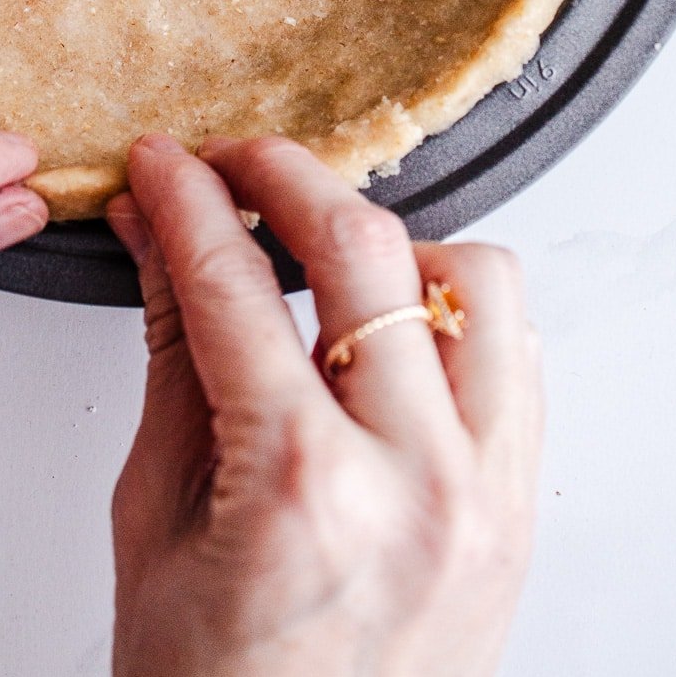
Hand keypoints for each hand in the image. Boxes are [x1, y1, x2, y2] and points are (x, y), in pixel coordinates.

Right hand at [107, 135, 541, 676]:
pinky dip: (456, 310)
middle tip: (232, 165)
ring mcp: (486, 496)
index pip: (236, 283)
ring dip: (393, 241)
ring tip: (325, 253)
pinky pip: (517, 356)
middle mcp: (416, 482)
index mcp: (303, 486)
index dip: (188, 199)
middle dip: (283, 176)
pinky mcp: (520, 509)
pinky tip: (394, 318)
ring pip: (475, 278)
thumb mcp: (158, 511)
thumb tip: (155, 233)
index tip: (163, 165)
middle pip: (363, 247)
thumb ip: (170, 349)